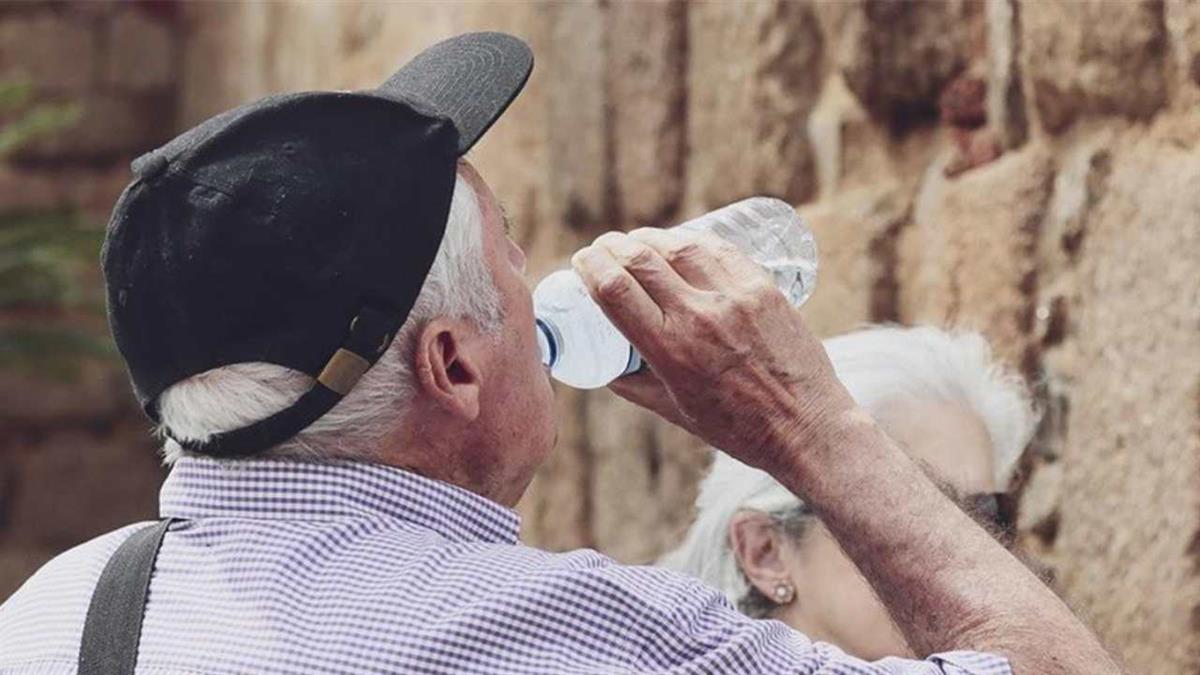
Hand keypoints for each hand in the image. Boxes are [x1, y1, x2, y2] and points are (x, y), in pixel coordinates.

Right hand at [570, 227, 855, 472]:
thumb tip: (603, 364)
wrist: (807, 428)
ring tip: (636, 242)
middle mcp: (699, 317)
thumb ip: (633, 385)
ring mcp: (734, 297)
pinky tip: (678, 241)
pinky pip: (718, 249)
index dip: (590, 266)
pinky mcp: (763, 288)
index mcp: (669, 351)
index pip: (614, 289)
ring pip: (678, 246)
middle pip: (640, 260)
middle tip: (603, 249)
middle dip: (611, 247)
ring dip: (648, 238)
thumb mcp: (672, 412)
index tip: (582, 262)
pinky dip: (690, 240)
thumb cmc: (737, 429)